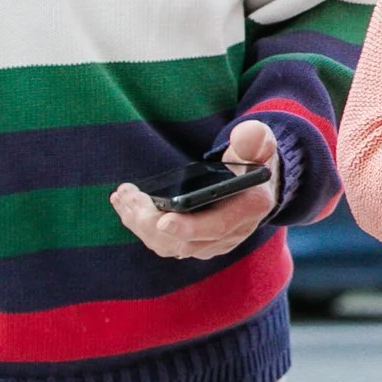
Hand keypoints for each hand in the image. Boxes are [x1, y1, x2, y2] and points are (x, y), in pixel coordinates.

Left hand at [110, 122, 280, 259]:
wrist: (259, 184)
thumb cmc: (255, 161)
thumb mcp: (259, 145)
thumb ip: (254, 138)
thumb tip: (244, 135)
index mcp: (248, 209)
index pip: (217, 227)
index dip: (188, 228)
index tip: (162, 220)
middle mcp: (231, 234)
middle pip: (184, 242)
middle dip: (149, 222)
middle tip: (126, 196)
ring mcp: (213, 244)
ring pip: (169, 246)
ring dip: (140, 225)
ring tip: (122, 198)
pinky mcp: (197, 245)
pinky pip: (166, 245)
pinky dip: (143, 229)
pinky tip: (127, 209)